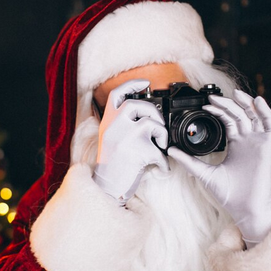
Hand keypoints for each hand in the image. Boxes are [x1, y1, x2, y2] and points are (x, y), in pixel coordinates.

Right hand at [93, 79, 167, 202]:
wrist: (106, 187)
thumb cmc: (111, 166)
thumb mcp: (109, 139)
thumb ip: (121, 124)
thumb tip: (144, 115)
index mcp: (107, 122)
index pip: (117, 94)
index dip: (132, 84)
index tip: (144, 83)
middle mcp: (114, 126)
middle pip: (138, 104)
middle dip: (154, 113)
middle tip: (158, 126)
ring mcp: (125, 137)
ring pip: (152, 123)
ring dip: (162, 134)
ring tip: (161, 146)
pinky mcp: (138, 152)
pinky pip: (159, 151)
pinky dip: (164, 161)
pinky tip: (161, 167)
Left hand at [168, 90, 270, 246]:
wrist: (246, 210)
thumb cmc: (230, 195)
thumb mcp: (204, 173)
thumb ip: (188, 161)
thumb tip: (170, 150)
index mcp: (236, 146)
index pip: (229, 121)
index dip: (219, 111)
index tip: (205, 105)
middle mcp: (248, 142)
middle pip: (241, 115)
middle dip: (229, 104)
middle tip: (214, 98)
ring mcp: (259, 144)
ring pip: (256, 116)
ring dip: (247, 103)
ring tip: (235, 94)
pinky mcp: (269, 148)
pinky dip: (267, 113)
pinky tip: (258, 102)